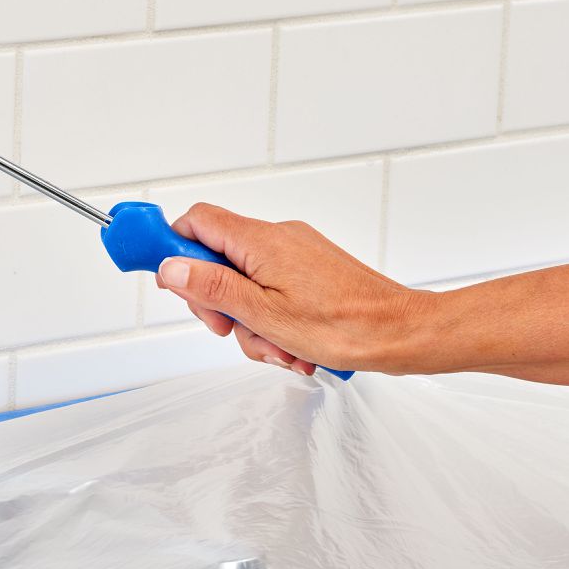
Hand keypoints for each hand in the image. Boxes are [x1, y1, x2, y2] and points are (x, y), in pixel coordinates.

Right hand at [153, 203, 427, 376]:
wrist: (403, 334)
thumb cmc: (346, 327)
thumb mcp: (263, 314)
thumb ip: (212, 287)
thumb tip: (171, 267)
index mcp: (261, 241)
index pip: (197, 221)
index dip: (173, 246)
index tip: (165, 277)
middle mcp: (277, 238)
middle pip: (216, 258)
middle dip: (215, 301)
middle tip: (228, 328)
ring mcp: (296, 254)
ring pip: (244, 283)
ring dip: (248, 321)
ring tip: (275, 347)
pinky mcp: (310, 271)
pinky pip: (271, 291)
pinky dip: (272, 320)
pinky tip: (291, 346)